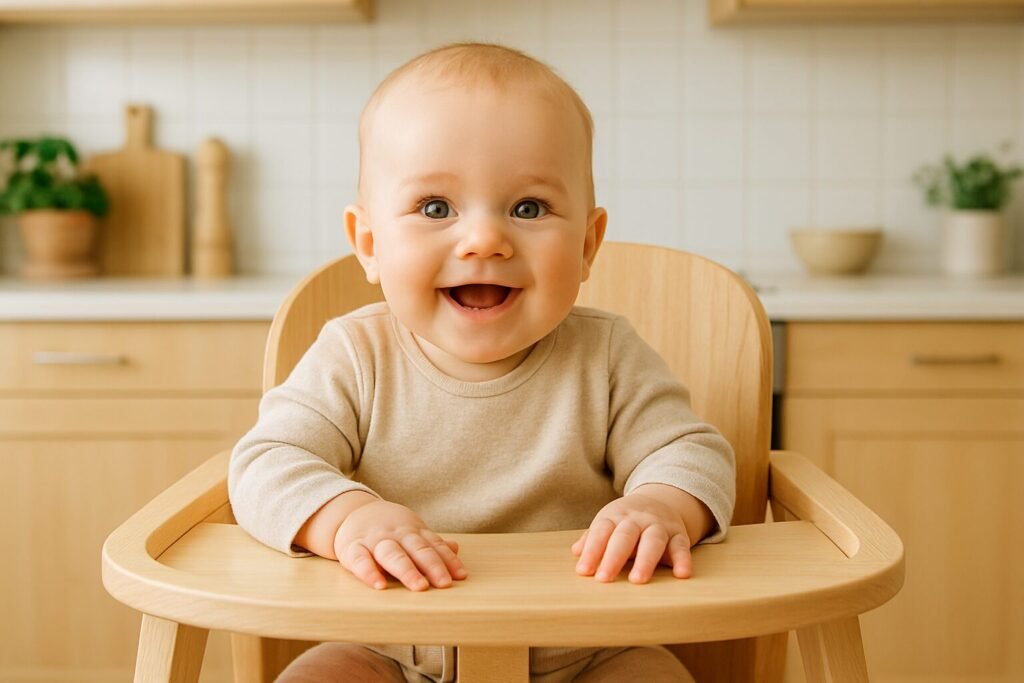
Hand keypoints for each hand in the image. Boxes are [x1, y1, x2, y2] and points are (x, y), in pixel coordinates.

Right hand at [333, 500, 467, 590]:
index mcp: (413, 531)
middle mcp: (396, 534)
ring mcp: (374, 540)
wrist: (351, 511)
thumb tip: (455, 548)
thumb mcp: (410, 531)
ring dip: (407, 570)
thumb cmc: (388, 528)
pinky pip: (360, 560)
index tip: (461, 576)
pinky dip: (369, 572)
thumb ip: (431, 543)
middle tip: (444, 583)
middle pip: (417, 549)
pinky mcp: (351, 548)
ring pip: (392, 554)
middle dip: (432, 565)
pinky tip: (379, 586)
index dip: (448, 561)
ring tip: (419, 586)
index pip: (434, 545)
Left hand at [571, 492, 692, 583]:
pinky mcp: (679, 535)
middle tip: (604, 578)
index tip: (583, 571)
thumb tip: (576, 552)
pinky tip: (681, 574)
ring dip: (645, 560)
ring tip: (637, 580)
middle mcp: (637, 519)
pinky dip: (683, 560)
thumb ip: (592, 539)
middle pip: (625, 536)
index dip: (592, 551)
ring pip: (653, 541)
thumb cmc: (625, 521)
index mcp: (615, 516)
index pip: (601, 531)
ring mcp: (659, 526)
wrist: (659, 501)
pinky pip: (681, 547)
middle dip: (614, 557)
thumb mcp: (608, 523)